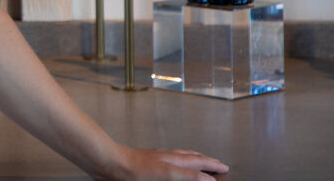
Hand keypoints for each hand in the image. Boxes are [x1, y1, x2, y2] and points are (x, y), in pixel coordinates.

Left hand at [100, 146, 228, 180]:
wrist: (109, 162)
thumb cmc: (133, 169)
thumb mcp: (166, 174)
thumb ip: (188, 175)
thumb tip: (208, 178)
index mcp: (173, 161)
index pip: (198, 164)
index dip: (212, 167)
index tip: (223, 168)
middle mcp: (166, 157)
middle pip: (191, 157)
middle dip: (206, 160)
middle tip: (218, 163)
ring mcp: (155, 157)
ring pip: (179, 155)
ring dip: (192, 156)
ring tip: (198, 157)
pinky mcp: (145, 158)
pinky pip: (167, 155)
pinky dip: (176, 156)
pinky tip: (170, 158)